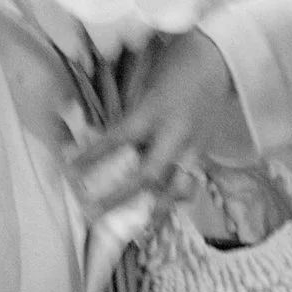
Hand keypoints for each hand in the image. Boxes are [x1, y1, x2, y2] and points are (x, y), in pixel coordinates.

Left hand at [68, 31, 258, 214]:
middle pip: (148, 175)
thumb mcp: (147, 86)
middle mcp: (175, 133)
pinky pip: (190, 181)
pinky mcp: (205, 152)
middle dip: (121, 196)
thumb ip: (132, 116)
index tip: (70, 168)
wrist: (221, 59)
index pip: (119, 137)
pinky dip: (177, 198)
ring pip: (176, 188)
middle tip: (94, 211)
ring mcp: (194, 146)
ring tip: (141, 232)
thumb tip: (105, 141)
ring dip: (157, 211)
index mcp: (156, 110)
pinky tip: (164, 215)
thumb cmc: (176, 64)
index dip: (94, 155)